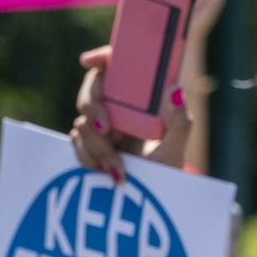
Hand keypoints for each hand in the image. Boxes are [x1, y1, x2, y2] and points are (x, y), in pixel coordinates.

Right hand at [69, 47, 191, 182]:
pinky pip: (75, 140)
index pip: (118, 68)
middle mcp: (119, 107)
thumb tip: (175, 90)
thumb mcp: (175, 148)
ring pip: (81, 119)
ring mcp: (101, 124)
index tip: (90, 61)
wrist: (147, 199)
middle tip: (105, 129)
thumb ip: (180, 122)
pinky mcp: (88, 141)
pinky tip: (105, 169)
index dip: (102, 57)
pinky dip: (88, 157)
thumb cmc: (165, 170)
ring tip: (117, 166)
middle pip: (91, 89)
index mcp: (140, 101)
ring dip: (97, 145)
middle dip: (92, 107)